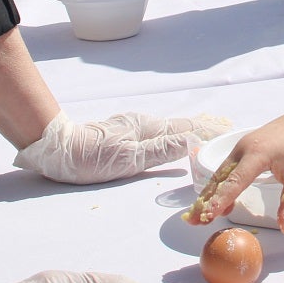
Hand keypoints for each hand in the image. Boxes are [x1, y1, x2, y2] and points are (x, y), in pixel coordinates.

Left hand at [14, 111, 227, 184]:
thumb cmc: (91, 156)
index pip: (184, 128)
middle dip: (200, 128)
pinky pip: (155, 134)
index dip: (206, 130)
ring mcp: (132, 128)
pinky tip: (171, 140)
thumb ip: (160, 150)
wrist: (57, 150)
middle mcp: (142, 124)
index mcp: (147, 127)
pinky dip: (171, 135)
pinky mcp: (122, 135)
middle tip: (222, 130)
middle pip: (178, 126)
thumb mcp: (128, 158)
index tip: (226, 130)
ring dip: (187, 131)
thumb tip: (193, 141)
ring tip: (204, 134)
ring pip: (167, 129)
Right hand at [185, 80, 283, 233]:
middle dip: (206, 199)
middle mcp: (244, 148)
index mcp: (257, 153)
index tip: (207, 216)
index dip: (220, 201)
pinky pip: (227, 167)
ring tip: (200, 214)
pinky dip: (220, 184)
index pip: (234, 182)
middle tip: (192, 221)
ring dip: (210, 192)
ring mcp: (243, 145)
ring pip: (221, 172)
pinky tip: (219, 197)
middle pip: (220, 177)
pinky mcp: (246, 146)